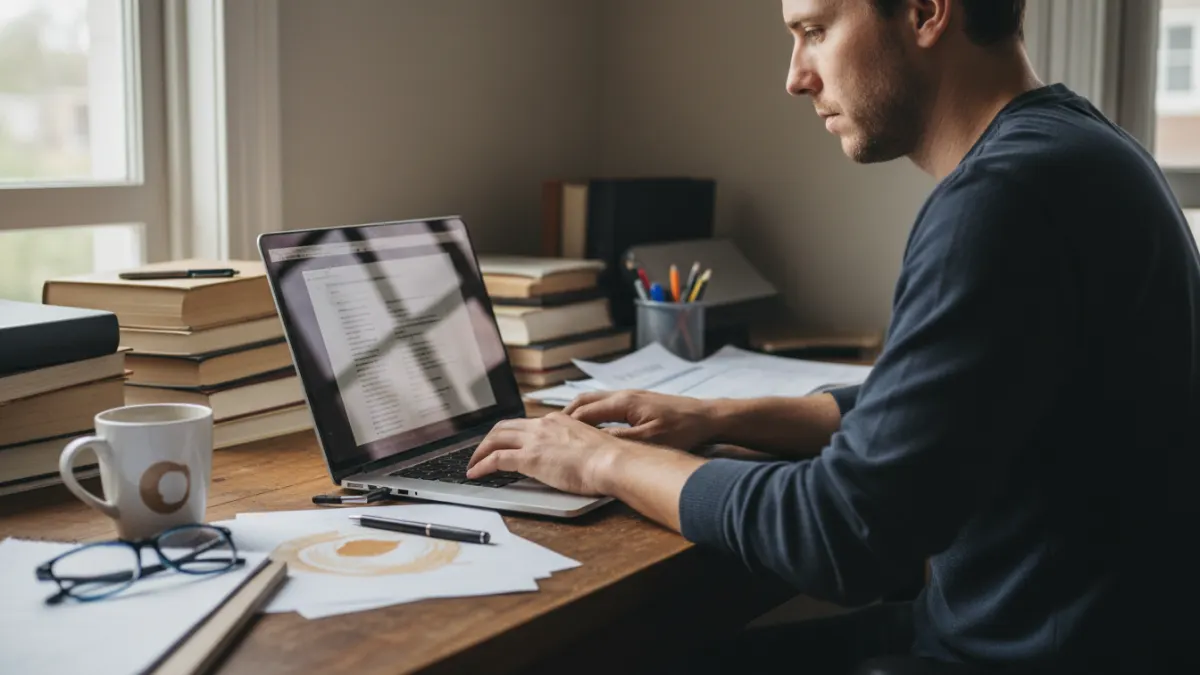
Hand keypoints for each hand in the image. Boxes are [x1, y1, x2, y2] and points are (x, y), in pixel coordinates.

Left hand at [466, 412, 627, 495]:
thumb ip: (572, 447)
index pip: (525, 423)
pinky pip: (496, 459)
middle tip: (481, 452)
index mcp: (557, 420)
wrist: (612, 461)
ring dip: (480, 451)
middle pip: (505, 427)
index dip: (510, 434)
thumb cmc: (608, 459)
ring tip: (473, 464)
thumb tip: (568, 458)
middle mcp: (543, 425)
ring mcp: (535, 440)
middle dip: (489, 439)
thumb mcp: (587, 446)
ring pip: (496, 438)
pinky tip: (475, 474)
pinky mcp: (530, 457)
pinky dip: (482, 465)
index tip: (504, 442)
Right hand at [563, 390, 718, 450]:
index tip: (548, 436)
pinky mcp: (638, 402)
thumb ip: (619, 441)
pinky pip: (605, 404)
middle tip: (548, 431)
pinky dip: (592, 414)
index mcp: (622, 403)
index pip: (583, 412)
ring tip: (563, 429)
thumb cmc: (682, 429)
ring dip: (577, 413)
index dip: (564, 425)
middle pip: (583, 402)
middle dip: (564, 416)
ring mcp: (630, 397)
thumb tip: (592, 443)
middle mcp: (623, 395)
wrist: (706, 416)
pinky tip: (591, 427)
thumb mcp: (650, 440)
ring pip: (594, 401)